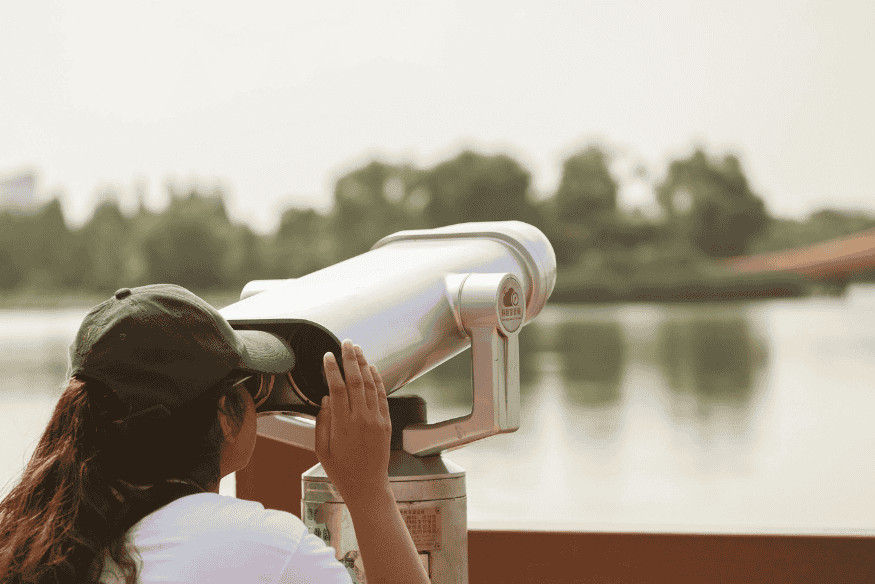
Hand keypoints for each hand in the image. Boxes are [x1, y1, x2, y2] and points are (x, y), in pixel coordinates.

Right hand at [315, 339, 391, 504]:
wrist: (367, 485)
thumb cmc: (340, 470)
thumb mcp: (321, 449)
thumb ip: (322, 422)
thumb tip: (326, 398)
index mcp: (342, 425)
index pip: (337, 389)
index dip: (332, 369)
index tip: (328, 356)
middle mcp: (361, 419)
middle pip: (356, 381)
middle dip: (350, 359)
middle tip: (346, 343)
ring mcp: (376, 420)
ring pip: (371, 385)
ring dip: (364, 364)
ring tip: (358, 349)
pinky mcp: (386, 423)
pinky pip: (382, 396)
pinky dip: (378, 380)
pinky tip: (372, 368)